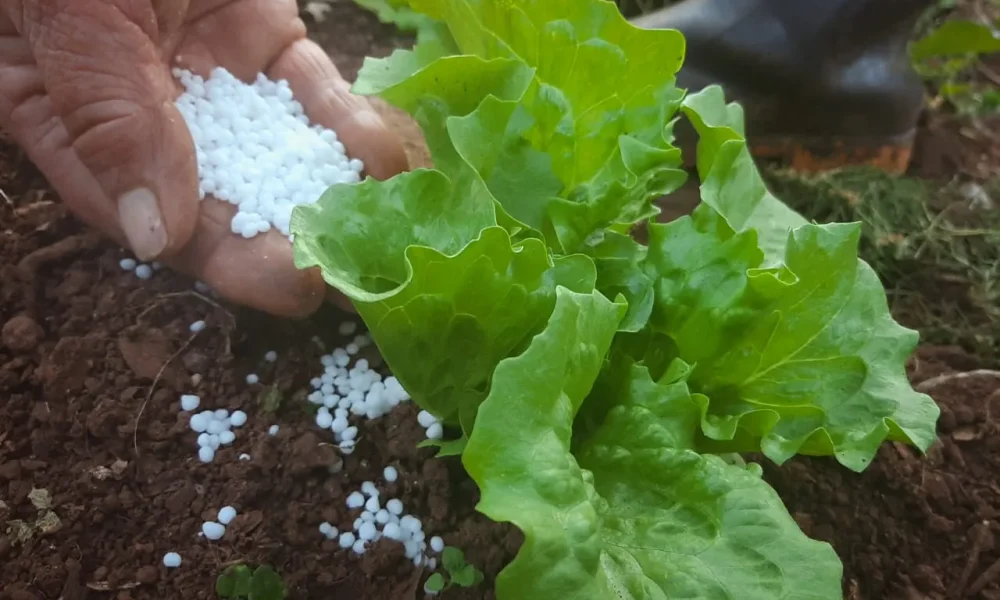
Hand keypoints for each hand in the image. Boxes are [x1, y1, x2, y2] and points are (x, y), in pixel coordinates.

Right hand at [0, 0, 408, 316]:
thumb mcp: (69, 15)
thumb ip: (107, 115)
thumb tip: (152, 236)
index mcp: (62, 118)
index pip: (144, 209)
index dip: (219, 256)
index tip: (292, 287)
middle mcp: (143, 110)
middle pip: (221, 194)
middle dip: (291, 236)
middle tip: (360, 272)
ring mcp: (208, 74)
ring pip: (276, 151)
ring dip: (336, 192)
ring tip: (395, 229)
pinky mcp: (262, 37)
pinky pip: (311, 91)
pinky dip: (351, 125)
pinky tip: (394, 159)